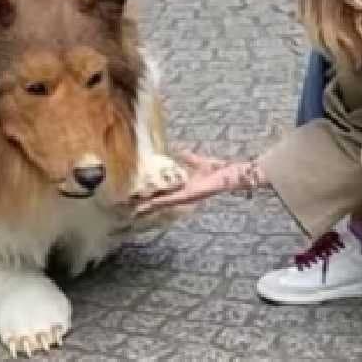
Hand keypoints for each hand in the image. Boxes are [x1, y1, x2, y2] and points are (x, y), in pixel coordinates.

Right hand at [132, 158, 266, 216]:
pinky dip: (160, 203)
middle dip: (147, 205)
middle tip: (130, 209)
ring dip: (150, 207)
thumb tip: (178, 150)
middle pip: (161, 201)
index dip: (151, 195)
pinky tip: (149, 206)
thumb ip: (188, 158)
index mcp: (184, 186)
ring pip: (163, 203)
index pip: (164, 192)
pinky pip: (172, 200)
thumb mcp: (199, 162)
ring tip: (135, 211)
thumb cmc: (218, 170)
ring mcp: (185, 196)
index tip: (136, 197)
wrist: (232, 175)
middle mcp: (183, 194)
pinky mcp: (189, 195)